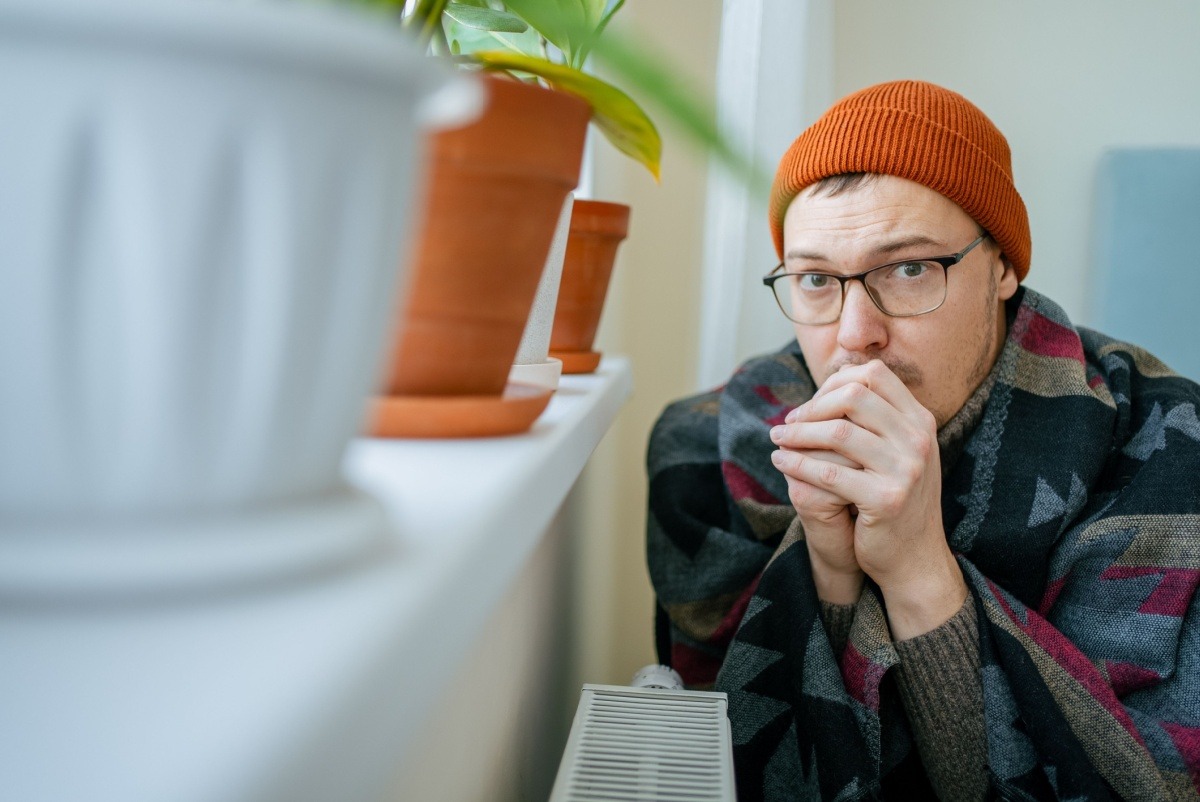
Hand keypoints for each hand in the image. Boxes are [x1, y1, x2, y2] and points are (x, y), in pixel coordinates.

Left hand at [770, 360, 965, 636]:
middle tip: (787, 422)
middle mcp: (918, 440)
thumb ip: (875, 416)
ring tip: (776, 439)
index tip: (809, 404)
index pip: (874, 375)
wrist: (914, 558)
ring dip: (797, 434)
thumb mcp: (896, 451)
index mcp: (920, 421)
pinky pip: (829, 473)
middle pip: (854, 396)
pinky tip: (781, 462)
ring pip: (837, 433)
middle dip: (812, 407)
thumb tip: (836, 373)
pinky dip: (798, 464)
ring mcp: (906, 469)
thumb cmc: (894, 499)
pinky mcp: (887, 499)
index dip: (833, 383)